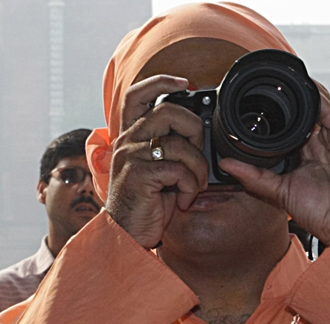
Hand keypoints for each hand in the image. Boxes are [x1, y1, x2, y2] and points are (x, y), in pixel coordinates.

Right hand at [105, 75, 210, 248]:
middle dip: (196, 132)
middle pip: (169, 112)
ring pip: (179, 145)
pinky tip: (183, 200)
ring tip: (193, 187)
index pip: (138, 95)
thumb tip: (201, 135)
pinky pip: (179, 170)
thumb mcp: (160, 171)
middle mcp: (128, 141)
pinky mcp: (139, 175)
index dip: (161, 82)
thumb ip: (172, 149)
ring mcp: (131, 157)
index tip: (185, 82)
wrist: (127, 235)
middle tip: (198, 157)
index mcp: (132, 136)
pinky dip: (190, 187)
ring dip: (198, 169)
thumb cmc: (147, 204)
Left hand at [219, 82, 329, 246]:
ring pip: (322, 106)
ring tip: (285, 76)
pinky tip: (305, 88)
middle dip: (292, 96)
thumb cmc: (322, 213)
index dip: (282, 110)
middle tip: (270, 81)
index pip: (296, 123)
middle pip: (309, 110)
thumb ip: (254, 177)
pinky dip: (320, 99)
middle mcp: (327, 141)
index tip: (260, 98)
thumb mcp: (279, 191)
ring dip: (305, 92)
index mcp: (313, 151)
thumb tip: (227, 164)